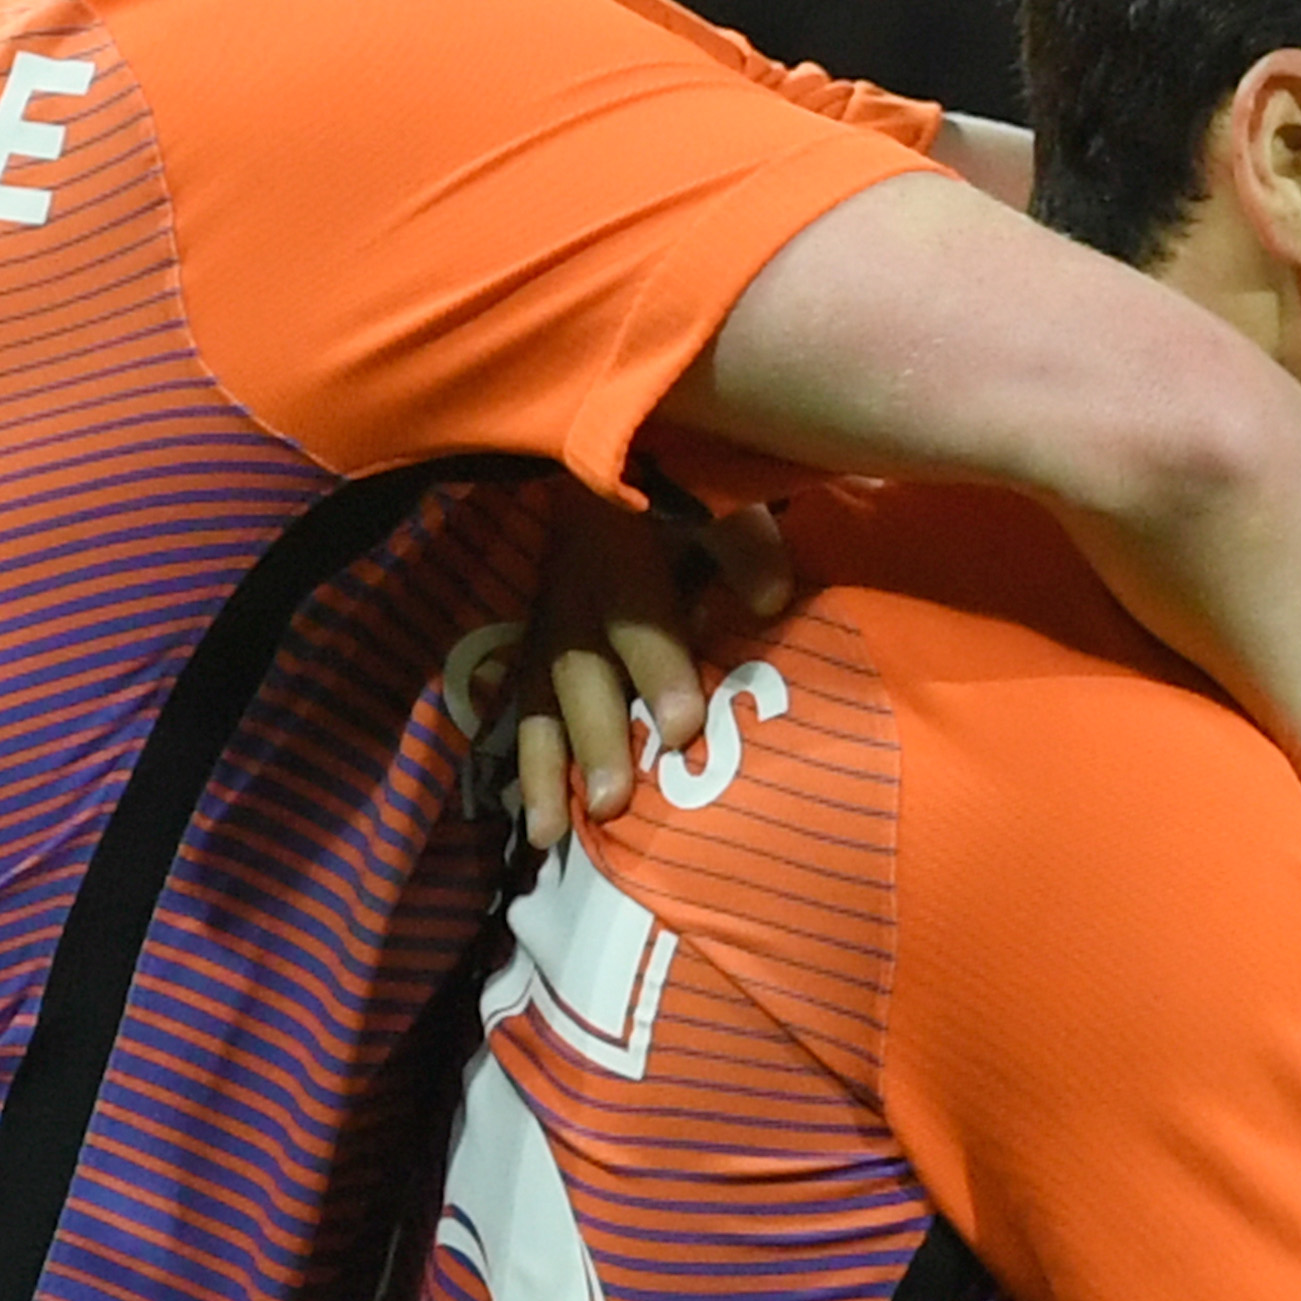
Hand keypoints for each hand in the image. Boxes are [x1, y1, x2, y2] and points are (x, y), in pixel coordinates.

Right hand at [508, 497, 796, 851]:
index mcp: (619, 555)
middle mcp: (575, 598)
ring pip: (542, 702)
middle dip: (598, 738)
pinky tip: (540, 826)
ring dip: (547, 769)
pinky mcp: (539, 655)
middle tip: (613, 801)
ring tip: (552, 833)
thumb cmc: (679, 496)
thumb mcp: (717, 502)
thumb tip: (772, 600)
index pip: (638, 617)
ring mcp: (550, 630)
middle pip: (582, 672)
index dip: (656, 671)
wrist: (607, 467)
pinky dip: (531, 770)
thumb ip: (744, 545)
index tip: (680, 729)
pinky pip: (527, 715)